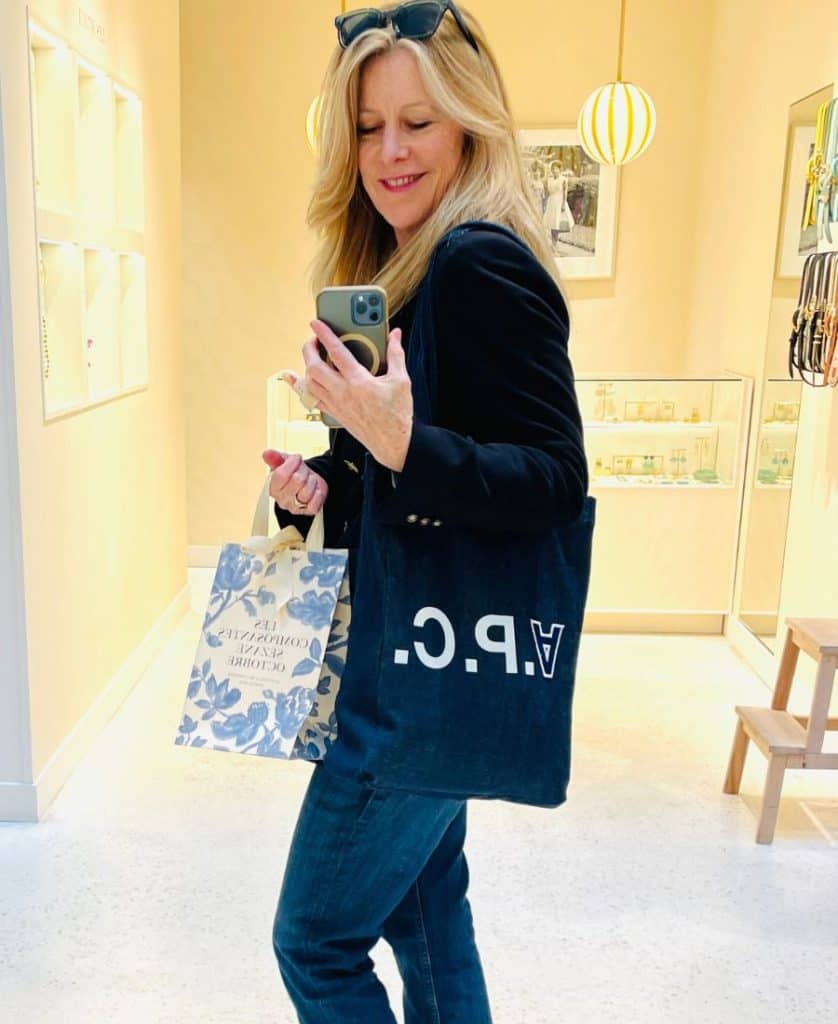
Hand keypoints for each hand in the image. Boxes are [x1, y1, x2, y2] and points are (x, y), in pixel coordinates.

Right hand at [262, 449, 327, 515]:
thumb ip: (275, 458)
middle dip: (303, 471)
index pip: (280, 475)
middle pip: (297, 481)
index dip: (291, 463)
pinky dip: (318, 493)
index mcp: (272, 488)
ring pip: (307, 491)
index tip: (296, 458)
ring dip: (311, 481)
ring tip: (309, 480)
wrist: (309, 482)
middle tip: (303, 471)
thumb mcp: (284, 462)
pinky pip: (316, 501)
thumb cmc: (295, 473)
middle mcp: (282, 500)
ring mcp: (295, 507)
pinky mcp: (309, 511)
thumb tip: (267, 454)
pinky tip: (315, 490)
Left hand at [302, 321, 412, 471]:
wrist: (393, 444)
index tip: (316, 323)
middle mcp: (343, 393)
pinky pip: (311, 399)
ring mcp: (336, 405)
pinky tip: (298, 379)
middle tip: (313, 339)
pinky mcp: (335, 413)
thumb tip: (395, 336)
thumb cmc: (398, 415)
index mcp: (360, 382)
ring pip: (309, 383)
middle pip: (314, 367)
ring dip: (306, 366)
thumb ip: (396, 355)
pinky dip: (302, 387)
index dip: (324, 334)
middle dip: (309, 349)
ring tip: (312, 355)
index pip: (336, 352)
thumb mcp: (402, 381)